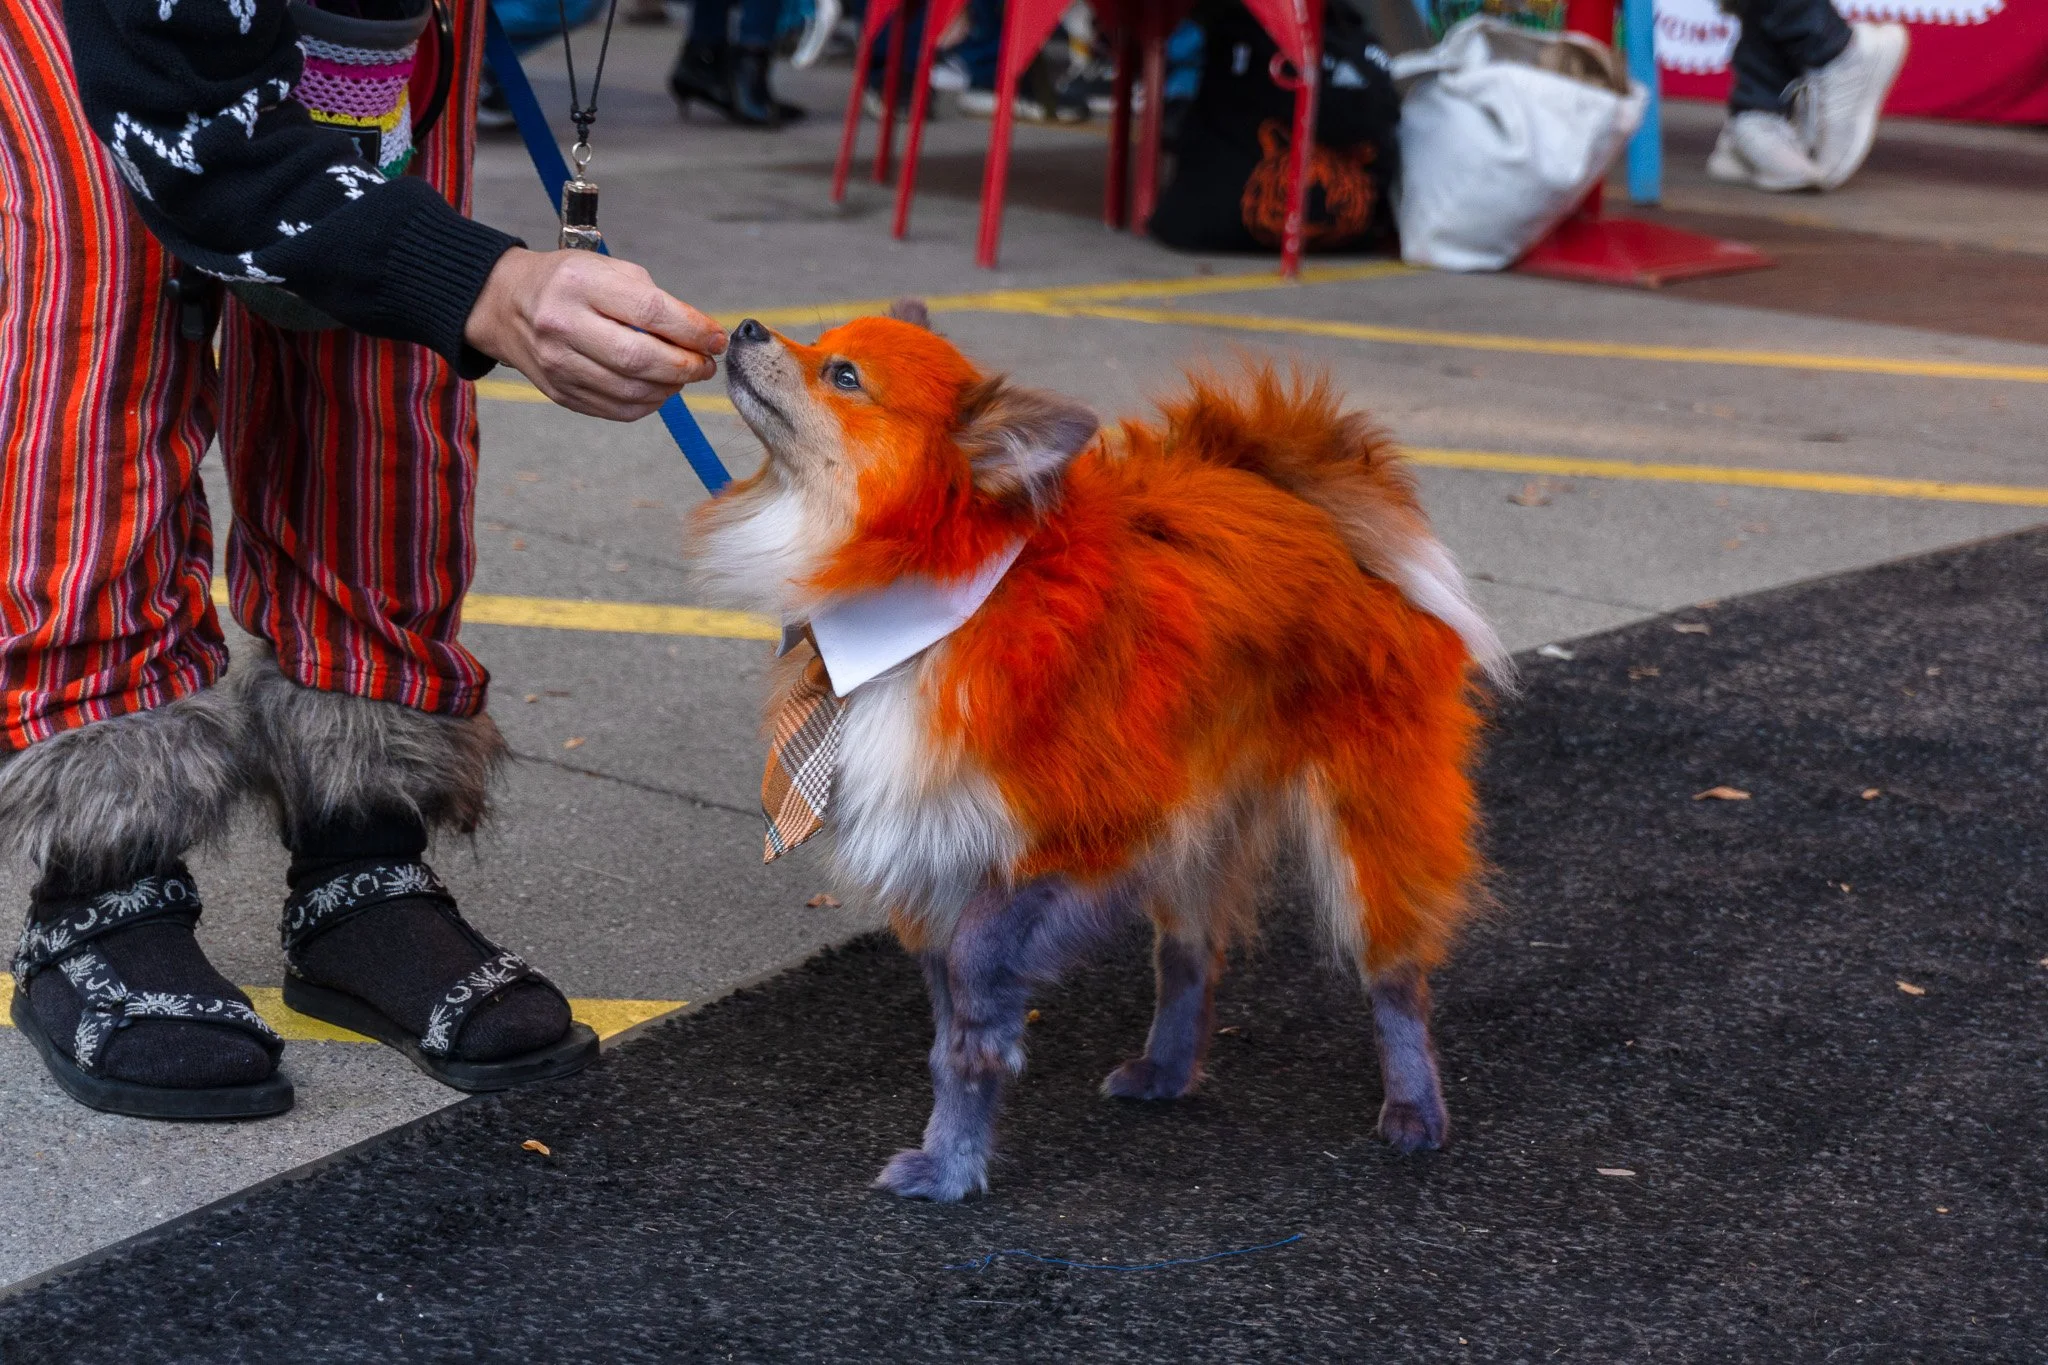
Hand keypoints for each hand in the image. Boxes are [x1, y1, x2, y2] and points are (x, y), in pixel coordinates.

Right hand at [463, 247, 726, 420]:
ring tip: (683, 375)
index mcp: (580, 284)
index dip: (692, 330)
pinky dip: (648, 404)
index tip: (716, 339)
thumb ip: (655, 300)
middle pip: (640, 359)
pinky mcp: (559, 392)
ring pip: (631, 391)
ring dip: (670, 388)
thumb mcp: (609, 270)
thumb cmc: (569, 282)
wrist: (505, 304)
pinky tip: (658, 389)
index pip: (649, 312)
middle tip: (705, 365)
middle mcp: (563, 325)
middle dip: (685, 366)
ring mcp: (558, 363)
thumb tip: (702, 337)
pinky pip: (616, 410)